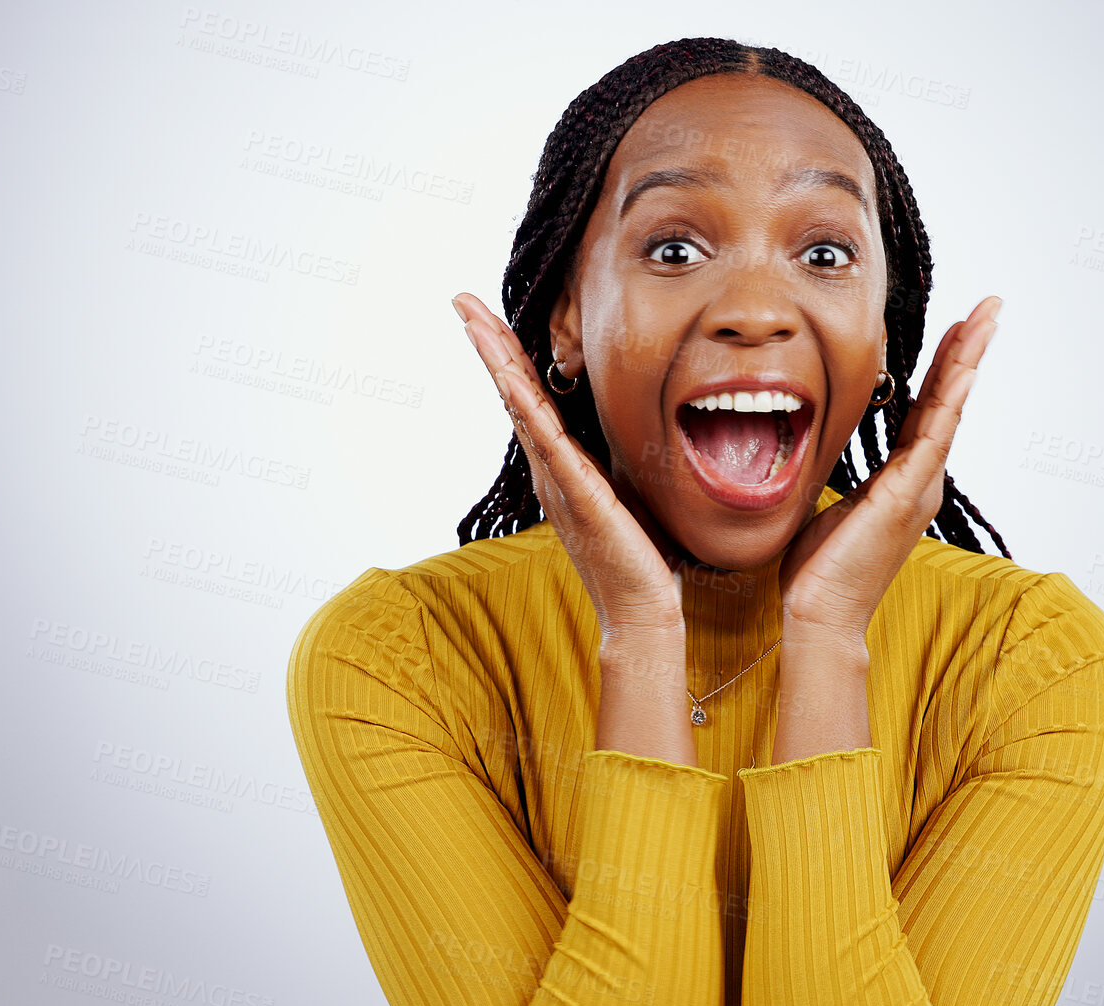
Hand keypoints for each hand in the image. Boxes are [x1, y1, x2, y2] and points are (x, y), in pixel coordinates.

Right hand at [454, 293, 686, 641]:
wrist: (641, 608)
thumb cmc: (637, 554)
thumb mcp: (624, 488)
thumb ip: (608, 457)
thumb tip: (616, 424)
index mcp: (561, 463)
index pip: (529, 395)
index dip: (506, 352)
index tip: (484, 312)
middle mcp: (551, 468)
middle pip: (512, 392)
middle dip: (488, 343)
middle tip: (461, 299)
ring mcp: (561, 481)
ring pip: (522, 410)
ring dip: (498, 362)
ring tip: (474, 323)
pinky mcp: (582, 497)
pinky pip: (551, 447)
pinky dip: (528, 411)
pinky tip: (510, 380)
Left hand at [777, 296, 1001, 642]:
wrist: (819, 614)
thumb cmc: (817, 571)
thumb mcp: (825, 504)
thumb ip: (835, 473)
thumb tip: (812, 445)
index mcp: (903, 481)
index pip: (929, 410)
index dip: (944, 368)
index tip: (958, 327)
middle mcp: (920, 481)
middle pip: (951, 402)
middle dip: (969, 350)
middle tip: (990, 307)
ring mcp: (919, 488)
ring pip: (950, 410)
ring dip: (968, 360)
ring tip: (988, 319)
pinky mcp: (906, 496)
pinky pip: (934, 436)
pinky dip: (951, 398)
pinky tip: (964, 366)